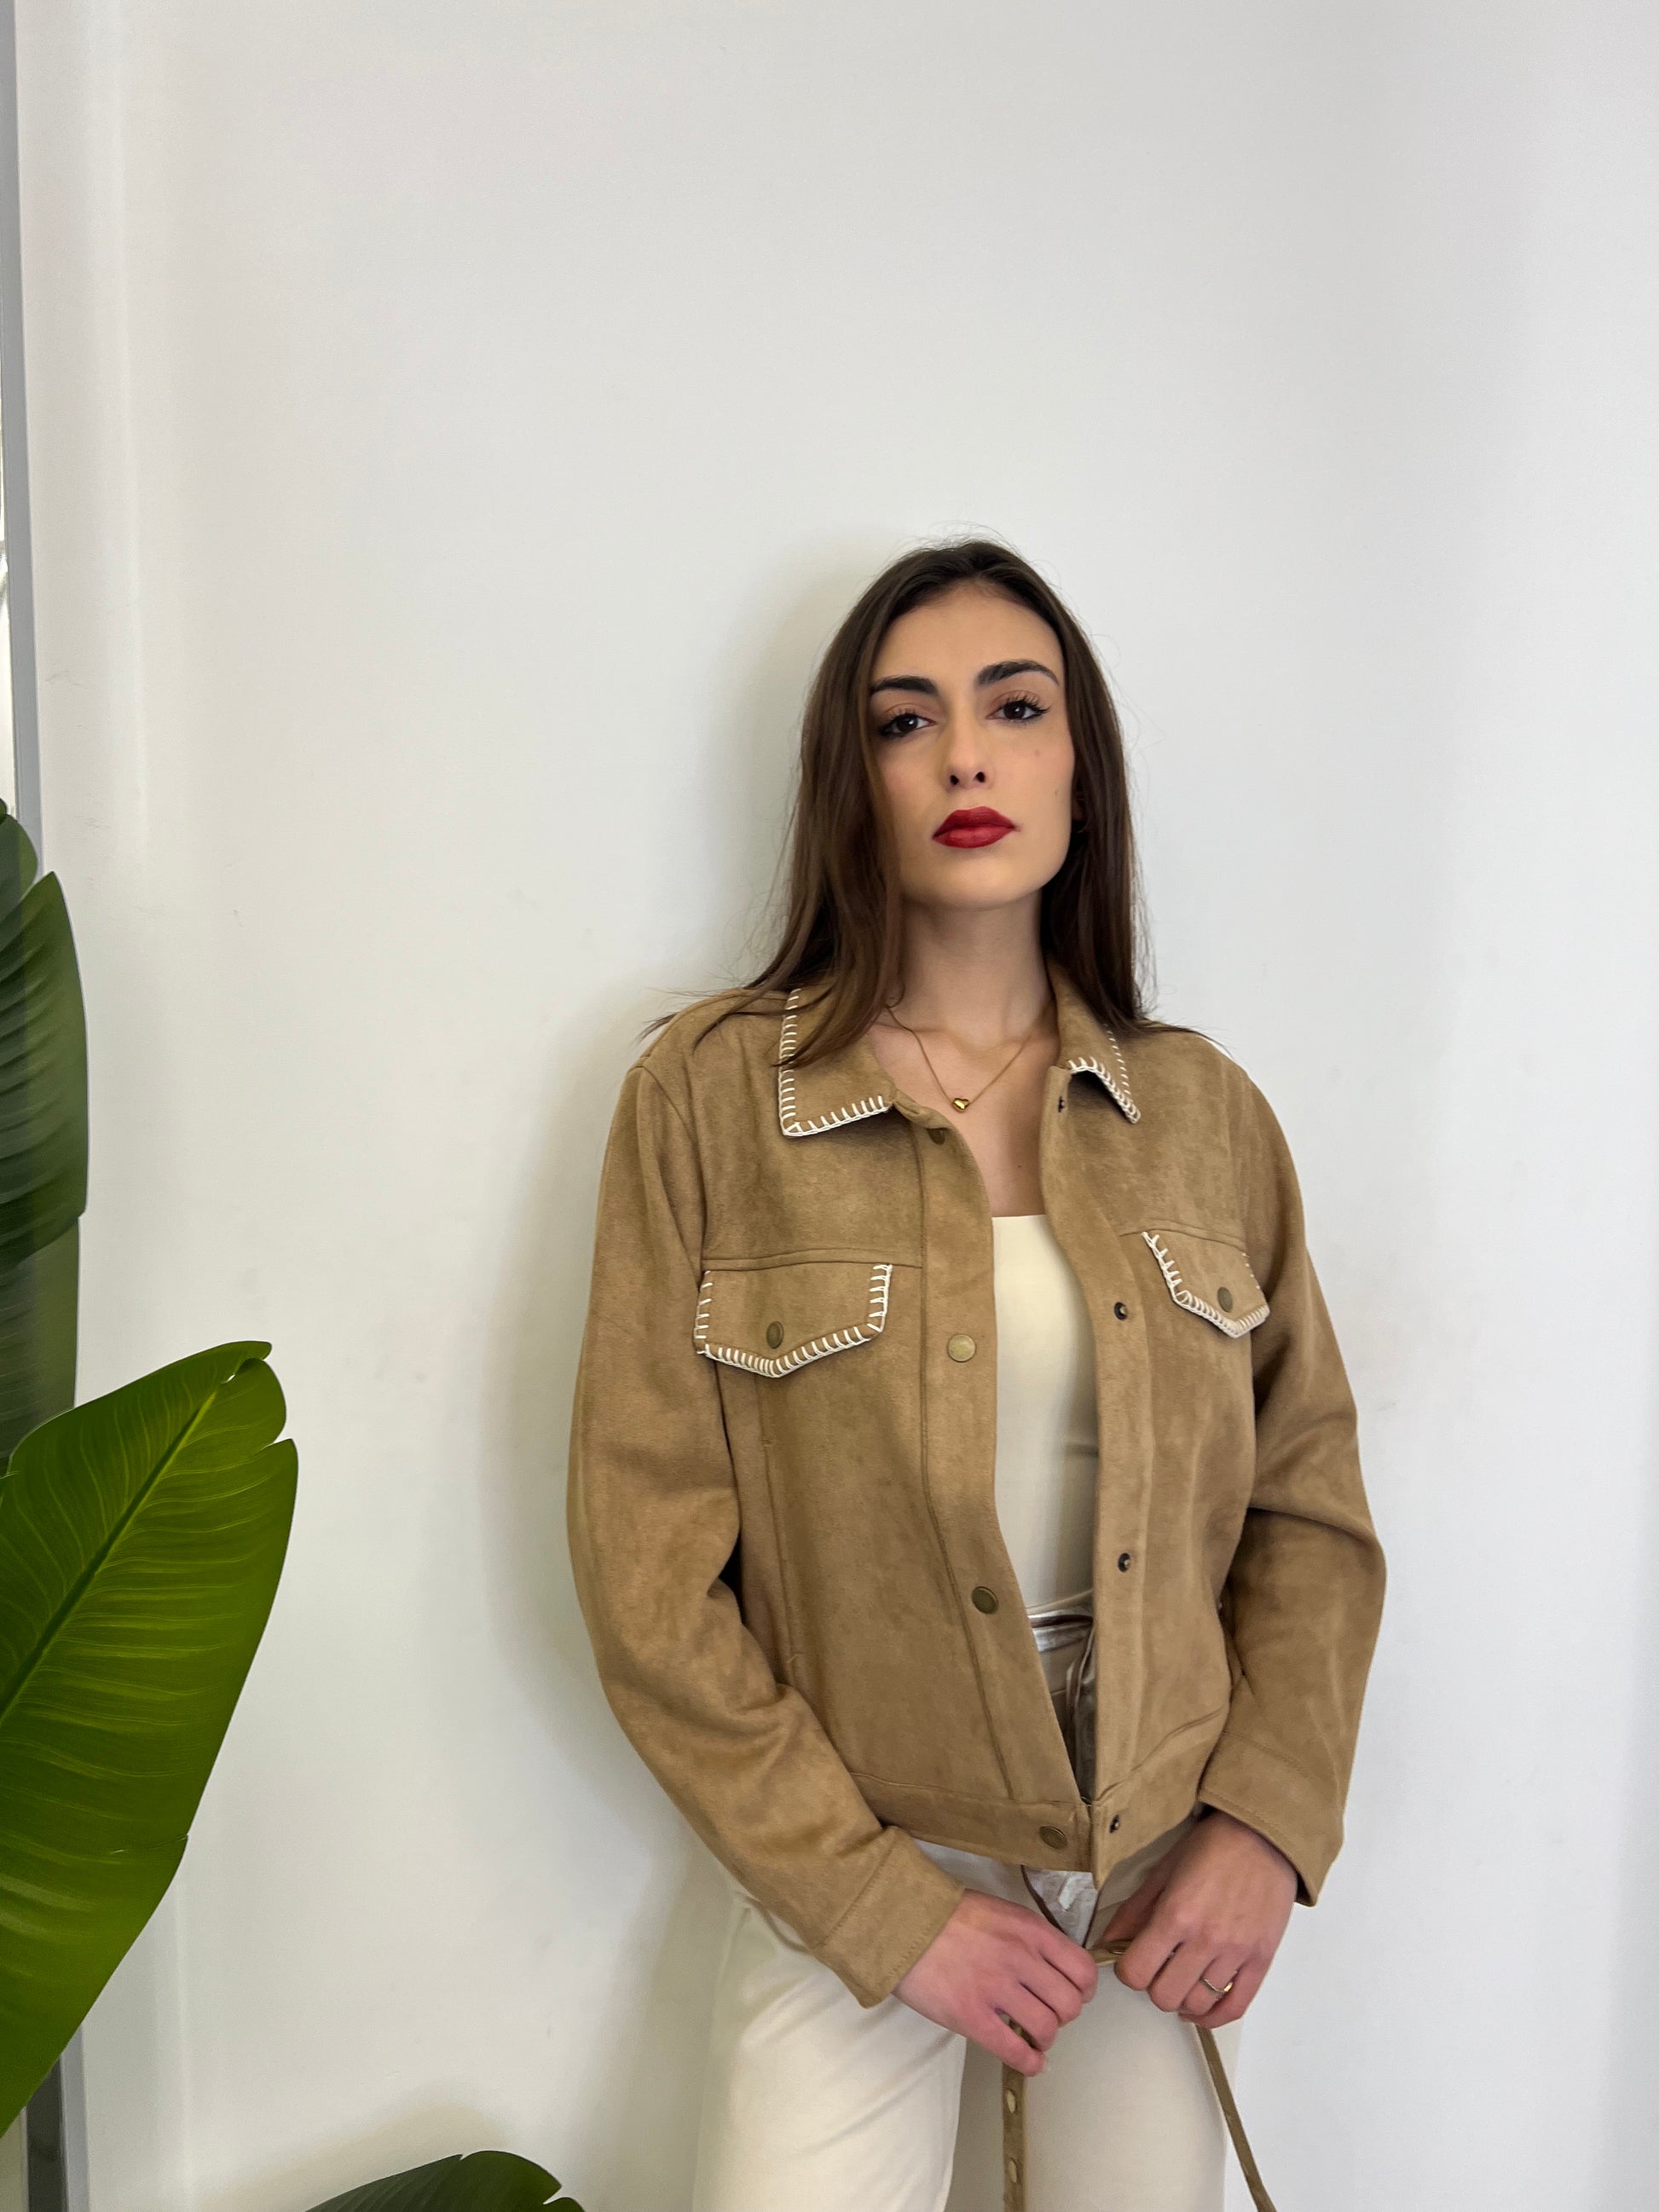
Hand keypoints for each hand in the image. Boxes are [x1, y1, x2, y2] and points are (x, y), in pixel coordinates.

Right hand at [895, 1889, 1097, 2074]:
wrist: (903, 1921)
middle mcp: (1020, 1959)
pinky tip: (1030, 2061)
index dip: (1083, 1990)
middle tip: (1048, 2015)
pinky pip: (1014, 2051)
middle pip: (1069, 2004)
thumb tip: (1052, 1969)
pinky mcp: (971, 2016)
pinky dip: (1030, 2063)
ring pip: (1047, 2029)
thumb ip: (1030, 1938)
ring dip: (1046, 2039)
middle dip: (1064, 2016)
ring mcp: (996, 1989)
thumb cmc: (950, 1915)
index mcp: (1030, 1930)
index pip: (1081, 1969)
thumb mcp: (1001, 1912)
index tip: (1073, 1995)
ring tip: (1034, 2037)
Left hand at [1096, 1809, 1296, 2029]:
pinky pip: (1235, 2007)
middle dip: (1153, 1986)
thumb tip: (1108, 1941)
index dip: (1127, 1970)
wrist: (1263, 1837)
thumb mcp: (1164, 1871)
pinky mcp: (1261, 1961)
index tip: (1131, 1960)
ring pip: (1197, 2004)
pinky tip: (1200, 2008)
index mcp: (1176, 1914)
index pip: (1136, 1972)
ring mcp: (1236, 1954)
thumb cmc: (1212, 1847)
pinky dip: (1213, 2016)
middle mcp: (1206, 1940)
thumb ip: (1135, 1911)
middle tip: (1157, 1968)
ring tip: (1180, 1980)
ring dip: (1182, 1998)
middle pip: (1165, 1996)